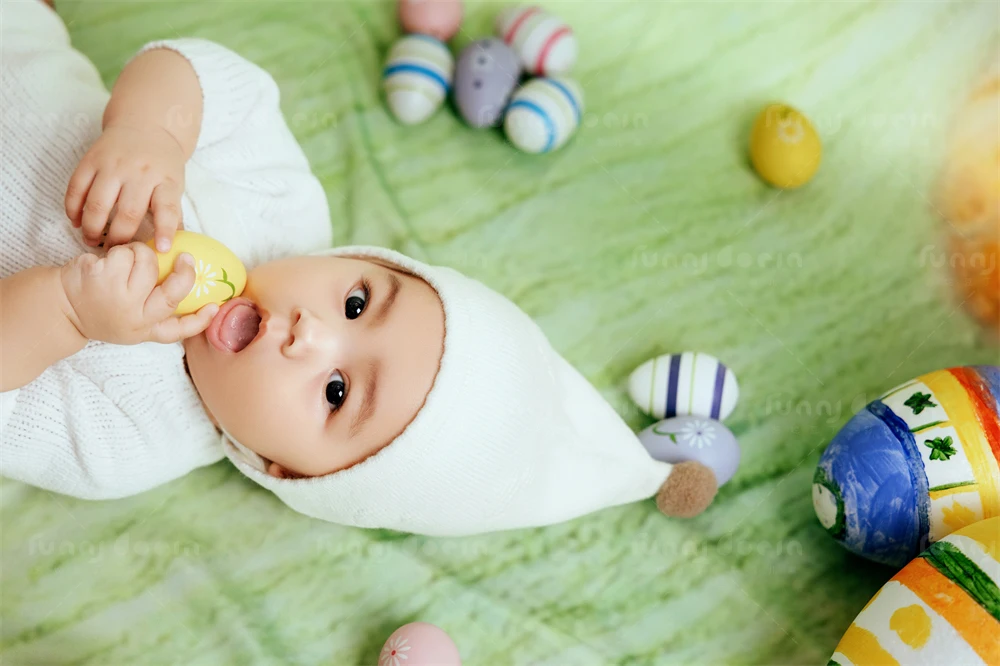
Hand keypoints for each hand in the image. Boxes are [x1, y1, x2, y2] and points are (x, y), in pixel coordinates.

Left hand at [60, 242, 217, 344]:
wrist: (60, 307)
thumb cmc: (101, 309)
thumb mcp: (130, 321)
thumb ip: (155, 308)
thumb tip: (187, 280)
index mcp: (143, 329)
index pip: (177, 330)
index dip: (200, 320)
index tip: (215, 306)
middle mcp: (134, 317)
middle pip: (171, 291)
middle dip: (183, 271)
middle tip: (184, 257)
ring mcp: (118, 297)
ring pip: (147, 261)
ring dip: (139, 253)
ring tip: (126, 261)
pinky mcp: (102, 276)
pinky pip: (123, 252)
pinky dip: (117, 251)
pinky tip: (106, 262)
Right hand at [65, 124, 185, 251]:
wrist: (145, 125)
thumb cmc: (162, 164)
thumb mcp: (175, 184)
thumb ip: (172, 213)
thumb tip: (172, 247)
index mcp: (165, 180)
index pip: (167, 208)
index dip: (164, 231)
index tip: (161, 250)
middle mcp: (139, 172)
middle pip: (128, 212)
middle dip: (119, 238)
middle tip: (114, 252)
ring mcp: (112, 165)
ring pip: (97, 204)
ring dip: (92, 228)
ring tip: (92, 241)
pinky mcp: (90, 160)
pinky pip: (76, 188)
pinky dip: (73, 208)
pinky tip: (76, 221)